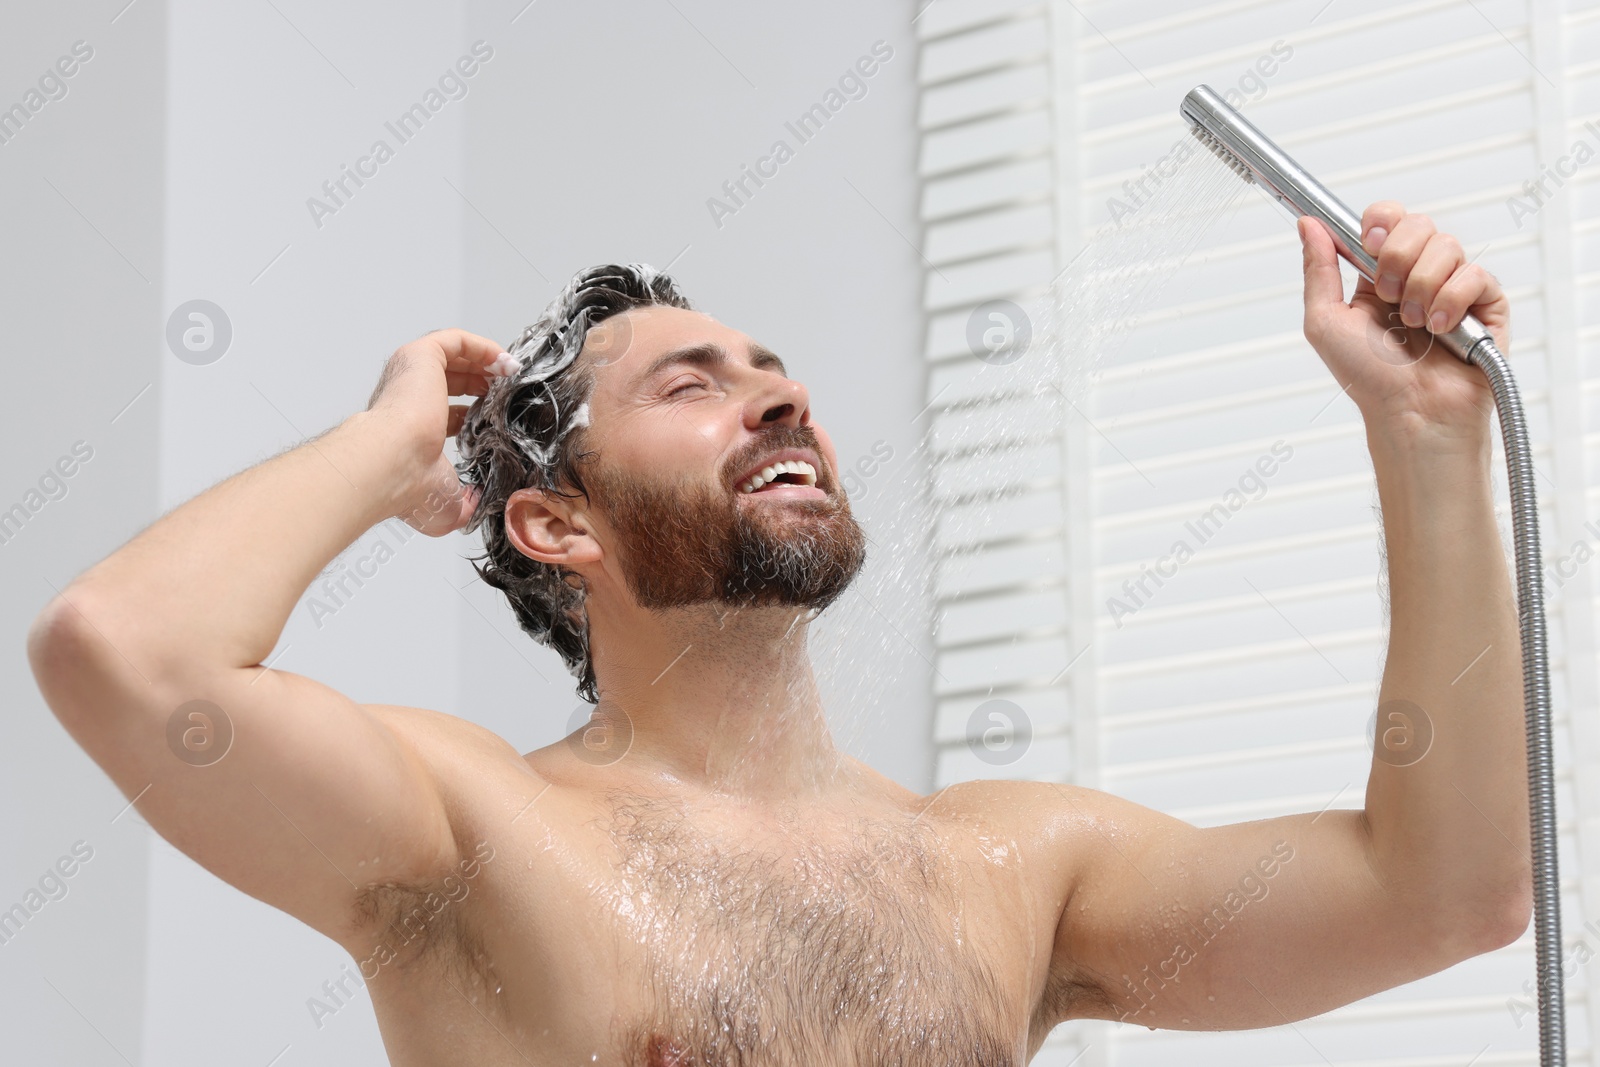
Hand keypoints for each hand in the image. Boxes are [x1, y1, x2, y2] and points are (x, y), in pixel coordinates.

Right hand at [364, 328, 517, 536]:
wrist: (391, 463)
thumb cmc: (409, 486)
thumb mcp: (448, 506)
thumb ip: (466, 503)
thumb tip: (477, 502)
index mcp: (410, 430)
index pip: (447, 414)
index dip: (478, 412)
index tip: (503, 416)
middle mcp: (407, 399)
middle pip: (452, 381)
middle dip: (485, 383)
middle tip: (512, 392)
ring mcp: (411, 375)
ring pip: (453, 356)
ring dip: (486, 362)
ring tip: (513, 374)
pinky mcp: (419, 356)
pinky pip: (455, 340)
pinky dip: (483, 347)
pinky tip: (505, 362)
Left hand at [1299, 202, 1509, 447]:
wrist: (1409, 412)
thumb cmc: (1368, 378)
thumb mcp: (1325, 322)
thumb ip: (1319, 270)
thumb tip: (1309, 225)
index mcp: (1379, 274)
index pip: (1388, 219)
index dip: (1381, 221)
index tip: (1369, 242)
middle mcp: (1417, 275)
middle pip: (1418, 223)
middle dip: (1397, 257)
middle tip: (1387, 296)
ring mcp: (1453, 286)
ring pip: (1447, 245)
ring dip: (1421, 287)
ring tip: (1414, 324)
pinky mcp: (1486, 303)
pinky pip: (1475, 274)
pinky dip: (1451, 301)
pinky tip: (1441, 330)